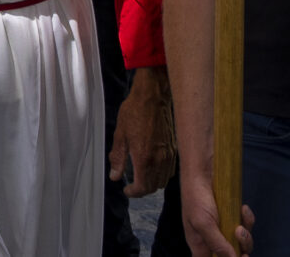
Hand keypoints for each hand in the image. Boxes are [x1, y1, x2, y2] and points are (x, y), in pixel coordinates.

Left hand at [110, 67, 171, 195]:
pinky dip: (162, 175)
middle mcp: (159, 160)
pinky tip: (153, 167)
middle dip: (142, 190)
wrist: (153, 97)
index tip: (127, 190)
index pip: (142, 187)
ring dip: (152, 183)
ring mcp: (169, 156)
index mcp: (144, 158)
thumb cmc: (135, 112)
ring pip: (163, 181)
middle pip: (153, 187)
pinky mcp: (174, 150)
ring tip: (142, 177)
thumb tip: (115, 176)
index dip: (134, 193)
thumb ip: (118, 158)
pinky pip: (170, 171)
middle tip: (132, 185)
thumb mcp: (120, 135)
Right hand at [180, 172, 254, 255]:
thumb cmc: (196, 196)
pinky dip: (247, 219)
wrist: (203, 171)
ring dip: (246, 234)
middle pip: (232, 255)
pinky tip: (243, 209)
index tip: (239, 256)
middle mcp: (212, 239)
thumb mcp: (203, 224)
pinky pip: (245, 225)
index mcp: (200, 245)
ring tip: (240, 223)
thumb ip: (217, 244)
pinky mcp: (232, 216)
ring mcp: (224, 227)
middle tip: (241, 237)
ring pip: (241, 241)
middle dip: (241, 248)